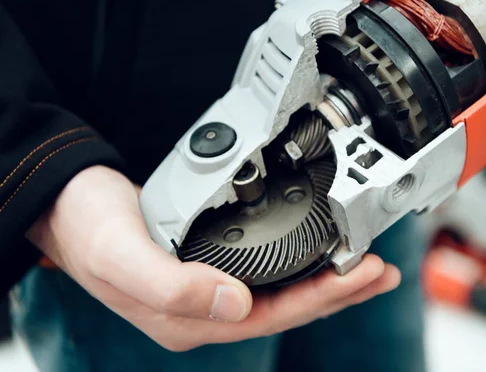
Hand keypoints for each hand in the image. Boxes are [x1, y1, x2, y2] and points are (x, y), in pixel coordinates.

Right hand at [27, 166, 400, 351]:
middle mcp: (204, 308)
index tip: (363, 273)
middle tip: (380, 272)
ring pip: (281, 291)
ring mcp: (208, 288)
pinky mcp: (210, 263)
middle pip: (286, 307)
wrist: (69, 205)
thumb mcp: (120, 256)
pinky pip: (267, 270)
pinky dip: (299, 262)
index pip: (272, 316)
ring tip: (363, 268)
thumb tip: (235, 306)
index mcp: (188, 317)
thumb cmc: (89, 229)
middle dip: (338, 292)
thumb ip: (173, 287)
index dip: (323, 297)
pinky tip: (315, 254)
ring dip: (325, 279)